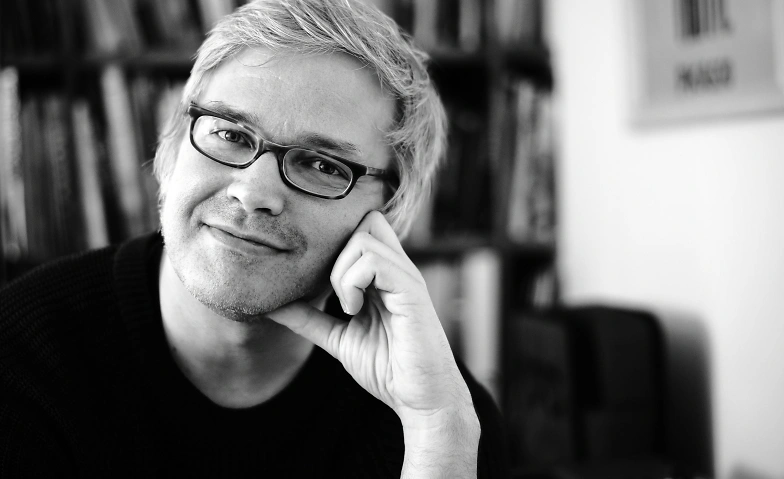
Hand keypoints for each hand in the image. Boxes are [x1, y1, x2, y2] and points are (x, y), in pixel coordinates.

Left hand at [265, 211, 476, 429]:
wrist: (420, 398)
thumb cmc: (387, 368)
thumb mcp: (338, 337)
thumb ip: (310, 318)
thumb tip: (271, 305)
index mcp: (384, 274)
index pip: (362, 227)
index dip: (336, 240)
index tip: (319, 277)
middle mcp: (397, 268)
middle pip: (363, 221)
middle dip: (335, 250)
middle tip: (331, 291)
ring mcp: (406, 276)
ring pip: (362, 237)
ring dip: (341, 273)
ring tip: (346, 307)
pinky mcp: (411, 290)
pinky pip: (375, 261)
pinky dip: (353, 283)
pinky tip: (353, 311)